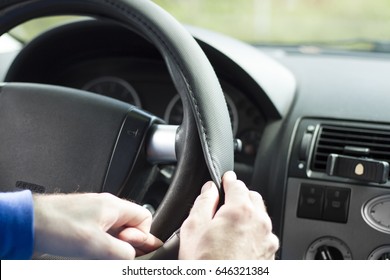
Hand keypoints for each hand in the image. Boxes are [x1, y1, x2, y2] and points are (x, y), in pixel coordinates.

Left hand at [33, 192, 161, 258]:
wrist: (29, 221)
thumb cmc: (57, 226)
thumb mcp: (96, 245)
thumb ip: (122, 252)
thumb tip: (132, 256)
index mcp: (114, 206)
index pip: (144, 217)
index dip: (142, 236)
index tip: (129, 248)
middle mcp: (106, 206)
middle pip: (130, 225)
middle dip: (126, 242)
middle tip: (112, 254)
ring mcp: (94, 212)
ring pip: (116, 230)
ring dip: (112, 245)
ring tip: (97, 253)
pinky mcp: (83, 220)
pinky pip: (102, 232)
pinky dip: (100, 243)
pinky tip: (89, 251)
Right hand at [179, 171, 278, 258]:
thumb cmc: (205, 265)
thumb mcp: (193, 228)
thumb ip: (203, 201)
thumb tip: (209, 189)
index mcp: (240, 211)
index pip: (237, 184)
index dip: (228, 180)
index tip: (225, 179)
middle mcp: (260, 223)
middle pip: (253, 197)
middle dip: (240, 196)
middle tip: (224, 204)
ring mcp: (268, 240)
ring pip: (261, 215)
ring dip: (248, 213)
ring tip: (229, 226)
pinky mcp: (270, 254)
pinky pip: (264, 233)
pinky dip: (254, 231)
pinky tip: (238, 241)